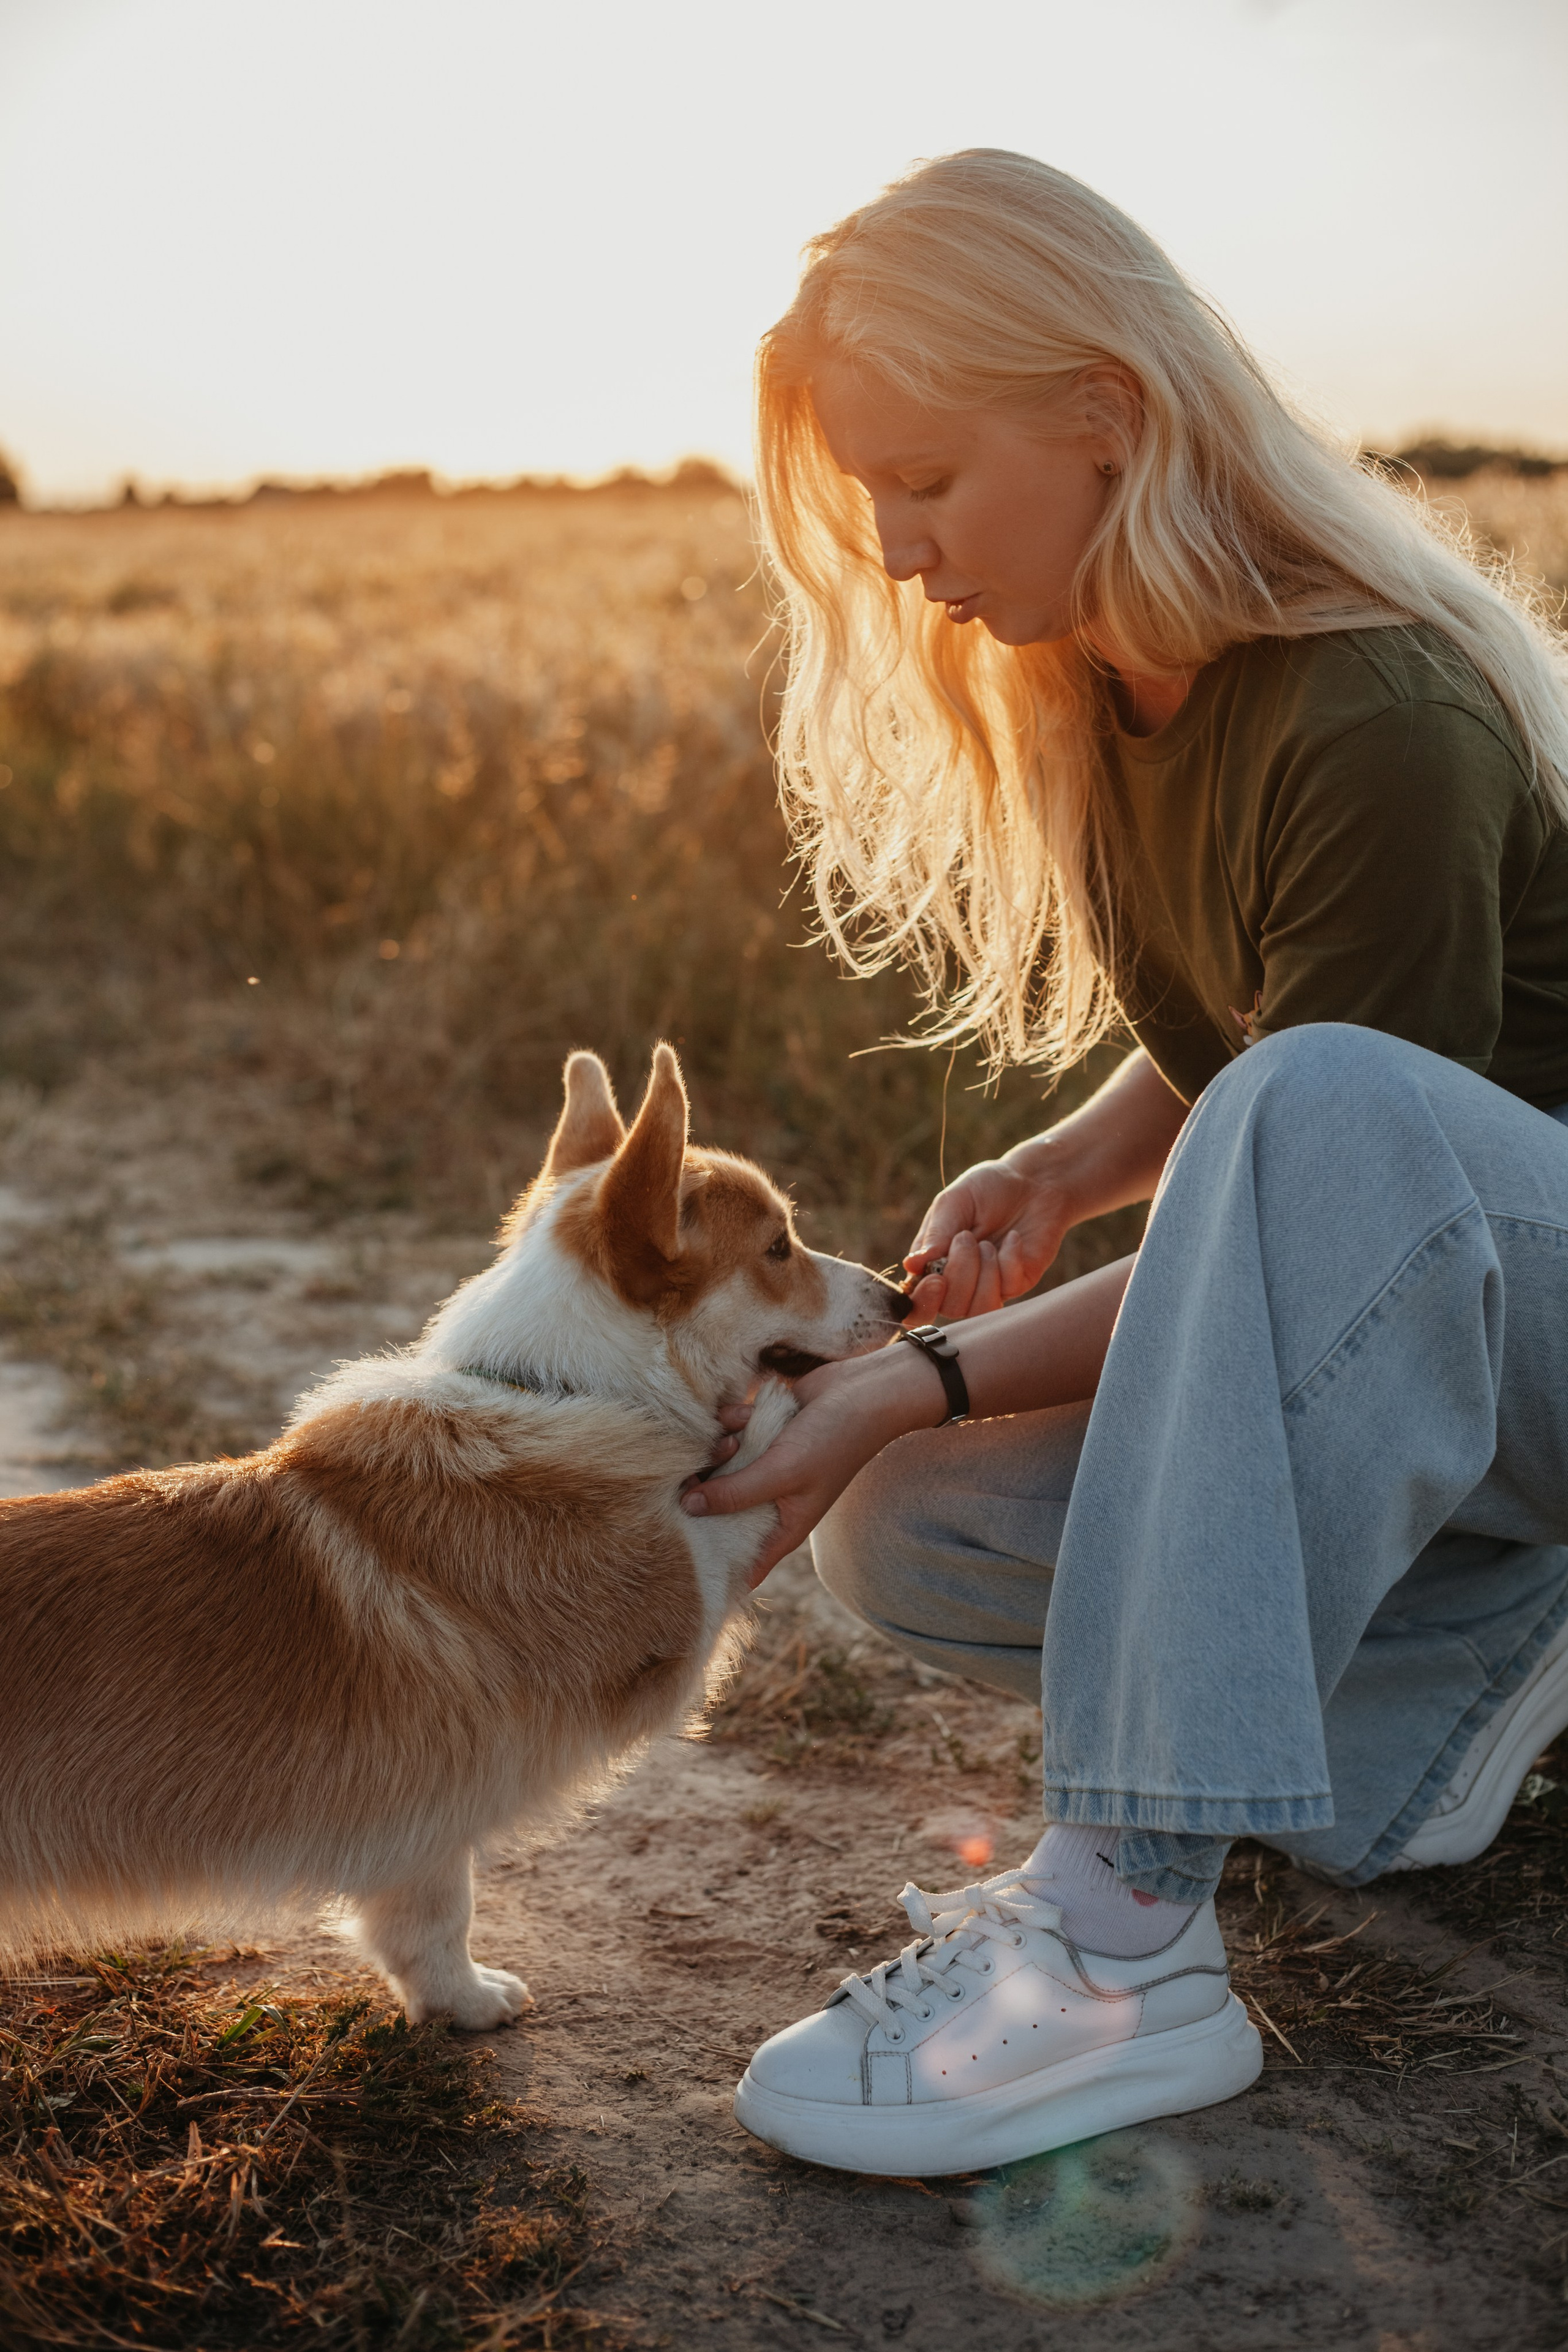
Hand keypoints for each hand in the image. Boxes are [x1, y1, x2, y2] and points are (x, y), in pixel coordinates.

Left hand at [679, 1347, 944, 1585]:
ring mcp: (764, 1465)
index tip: (682, 1552)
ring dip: (717, 1450)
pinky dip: (731, 1423)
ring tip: (731, 1439)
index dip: (715, 1565)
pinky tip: (745, 1413)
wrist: (863, 1392)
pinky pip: (728, 1433)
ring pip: (718, 1467)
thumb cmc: (833, 1441)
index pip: (743, 1563)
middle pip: (718, 1510)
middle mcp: (771, 1499)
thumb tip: (688, 1507)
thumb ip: (735, 1493)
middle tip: (698, 1476)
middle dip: (704, 1492)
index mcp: (782, 1526)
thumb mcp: (782, 1473)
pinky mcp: (760, 1434)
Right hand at [902, 1150, 1072, 1320]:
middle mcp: (959, 1281)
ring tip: (988, 1244)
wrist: (1032, 1182)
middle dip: (960, 1274)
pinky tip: (1014, 1238)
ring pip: (979, 1309)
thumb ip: (935, 1234)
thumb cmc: (987, 1189)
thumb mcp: (954, 1202)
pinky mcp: (1018, 1283)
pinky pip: (1009, 1288)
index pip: (918, 1304)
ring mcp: (989, 1286)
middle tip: (967, 1237)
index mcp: (933, 1264)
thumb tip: (911, 1265)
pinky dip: (1010, 1259)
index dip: (923, 1303)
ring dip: (984, 1274)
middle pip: (950, 1308)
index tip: (936, 1279)